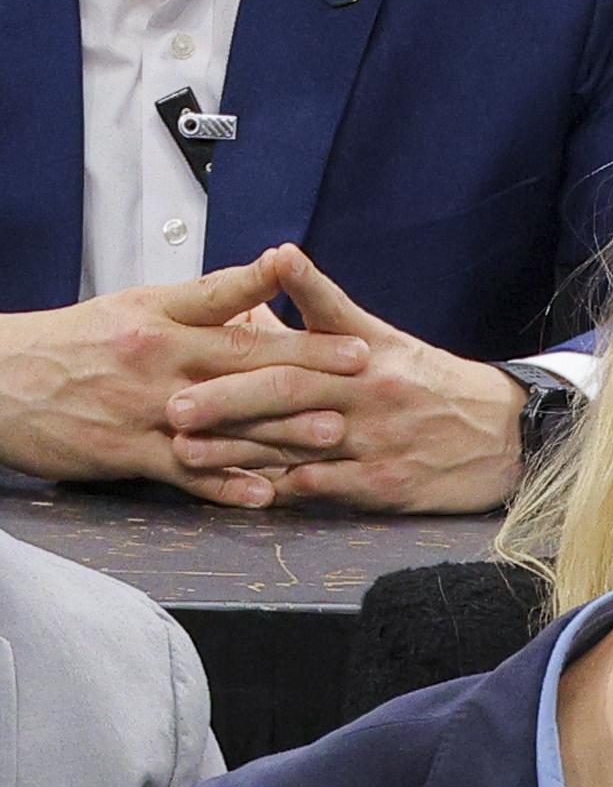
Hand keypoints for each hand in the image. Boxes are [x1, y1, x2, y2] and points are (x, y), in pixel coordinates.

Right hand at [0, 250, 368, 505]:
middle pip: (242, 361)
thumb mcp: (132, 309)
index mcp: (158, 317)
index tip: (338, 312)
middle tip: (362, 369)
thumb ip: (197, 306)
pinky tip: (267, 495)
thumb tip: (259, 291)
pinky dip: (227, 485)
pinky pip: (186, 472)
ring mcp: (145, 407)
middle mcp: (157, 357)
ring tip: (334, 433)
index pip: (229, 304)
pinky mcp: (127, 451)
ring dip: (282, 428)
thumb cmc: (75, 343)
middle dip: (308, 365)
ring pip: (225, 419)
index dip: (285, 305)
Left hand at [167, 245, 525, 512]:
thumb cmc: (434, 382)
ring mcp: (379, 444)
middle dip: (226, 405)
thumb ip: (325, 304)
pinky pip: (330, 490)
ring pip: (300, 448)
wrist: (509, 432)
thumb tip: (279, 257)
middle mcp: (369, 396)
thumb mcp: (383, 336)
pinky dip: (288, 492)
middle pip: (289, 398)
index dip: (239, 356)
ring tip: (189, 458)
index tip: (187, 356)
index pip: (295, 351)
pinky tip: (249, 493)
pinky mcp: (390, 486)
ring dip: (240, 454)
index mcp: (364, 356)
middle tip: (174, 411)